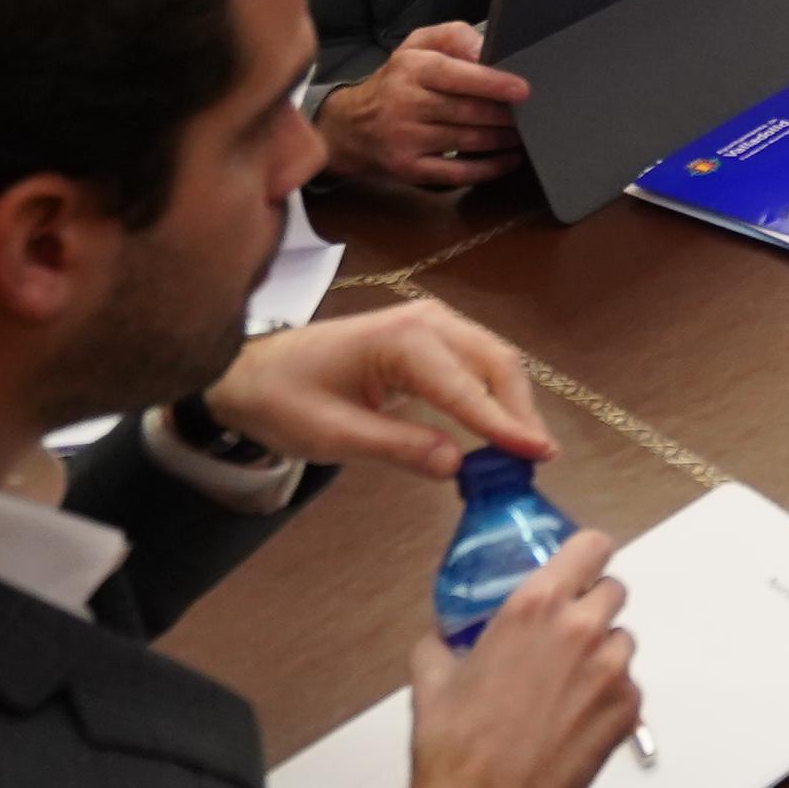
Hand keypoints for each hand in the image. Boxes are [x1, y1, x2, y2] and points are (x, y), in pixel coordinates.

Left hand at [203, 296, 553, 477]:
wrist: (248, 372)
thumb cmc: (282, 400)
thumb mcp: (334, 434)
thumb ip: (398, 447)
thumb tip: (458, 466)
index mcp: (402, 340)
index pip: (468, 388)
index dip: (506, 425)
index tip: (540, 456)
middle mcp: (426, 321)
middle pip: (496, 363)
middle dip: (520, 411)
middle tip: (538, 460)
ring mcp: (429, 324)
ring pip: (492, 361)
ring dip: (512, 402)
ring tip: (524, 450)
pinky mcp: (426, 338)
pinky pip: (474, 364)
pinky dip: (493, 394)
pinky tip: (499, 427)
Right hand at [319, 26, 527, 193]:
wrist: (347, 127)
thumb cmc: (394, 82)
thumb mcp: (415, 46)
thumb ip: (452, 37)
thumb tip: (485, 50)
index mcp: (410, 69)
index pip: (456, 75)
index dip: (492, 83)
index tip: (523, 89)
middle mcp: (405, 104)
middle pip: (467, 111)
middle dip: (504, 115)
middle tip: (532, 114)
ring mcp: (406, 140)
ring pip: (467, 141)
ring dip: (502, 139)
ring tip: (524, 133)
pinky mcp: (409, 169)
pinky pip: (457, 173)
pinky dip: (489, 168)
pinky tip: (509, 160)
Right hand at [402, 526, 640, 787]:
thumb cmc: (455, 741)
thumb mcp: (432, 679)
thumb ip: (441, 643)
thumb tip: (442, 636)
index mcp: (536, 606)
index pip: (592, 546)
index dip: (585, 557)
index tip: (576, 572)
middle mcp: (582, 628)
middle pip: (614, 590)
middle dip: (592, 607)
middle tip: (564, 636)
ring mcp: (612, 669)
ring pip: (624, 640)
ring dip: (602, 654)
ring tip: (567, 686)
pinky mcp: (628, 708)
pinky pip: (629, 686)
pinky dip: (609, 697)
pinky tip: (576, 719)